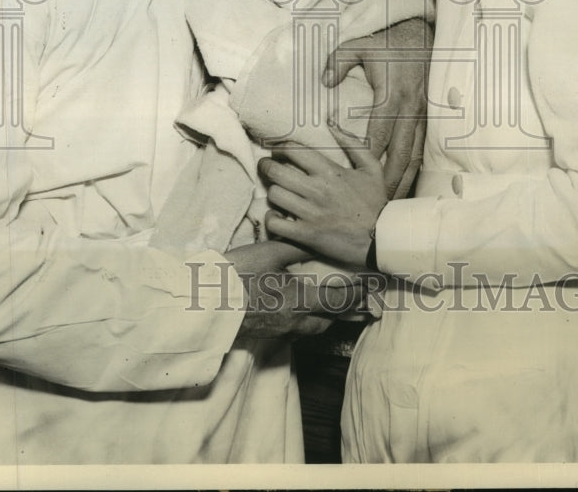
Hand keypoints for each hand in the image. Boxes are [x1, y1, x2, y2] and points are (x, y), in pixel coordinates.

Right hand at [229, 240, 359, 338]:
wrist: (206, 303)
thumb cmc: (238, 274)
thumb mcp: (269, 253)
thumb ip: (297, 247)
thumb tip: (317, 242)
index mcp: (300, 300)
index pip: (339, 299)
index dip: (357, 294)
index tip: (371, 287)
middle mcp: (296, 320)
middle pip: (330, 319)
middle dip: (347, 310)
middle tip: (362, 301)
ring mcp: (282, 331)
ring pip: (314, 328)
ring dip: (328, 318)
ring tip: (336, 308)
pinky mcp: (269, 334)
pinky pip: (298, 332)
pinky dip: (308, 323)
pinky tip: (304, 315)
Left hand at [258, 125, 387, 268]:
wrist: (381, 238)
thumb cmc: (375, 202)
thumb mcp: (370, 167)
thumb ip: (352, 142)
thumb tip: (331, 122)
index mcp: (330, 171)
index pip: (292, 150)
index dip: (279, 148)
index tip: (278, 152)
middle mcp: (317, 190)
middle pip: (275, 171)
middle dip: (266, 167)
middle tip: (267, 168)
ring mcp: (310, 213)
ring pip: (274, 195)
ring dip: (272, 192)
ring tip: (278, 192)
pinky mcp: (306, 234)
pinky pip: (275, 223)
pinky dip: (272, 218)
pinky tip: (278, 216)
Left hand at [322, 16, 432, 198]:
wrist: (422, 35)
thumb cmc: (389, 42)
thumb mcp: (360, 45)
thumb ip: (339, 61)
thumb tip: (324, 81)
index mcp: (392, 95)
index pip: (380, 132)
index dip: (369, 156)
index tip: (356, 176)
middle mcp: (410, 108)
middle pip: (401, 152)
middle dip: (390, 179)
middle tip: (377, 201)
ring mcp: (423, 114)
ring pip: (416, 154)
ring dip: (405, 178)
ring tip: (392, 201)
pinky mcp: (430, 116)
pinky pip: (424, 147)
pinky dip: (416, 167)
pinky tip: (408, 182)